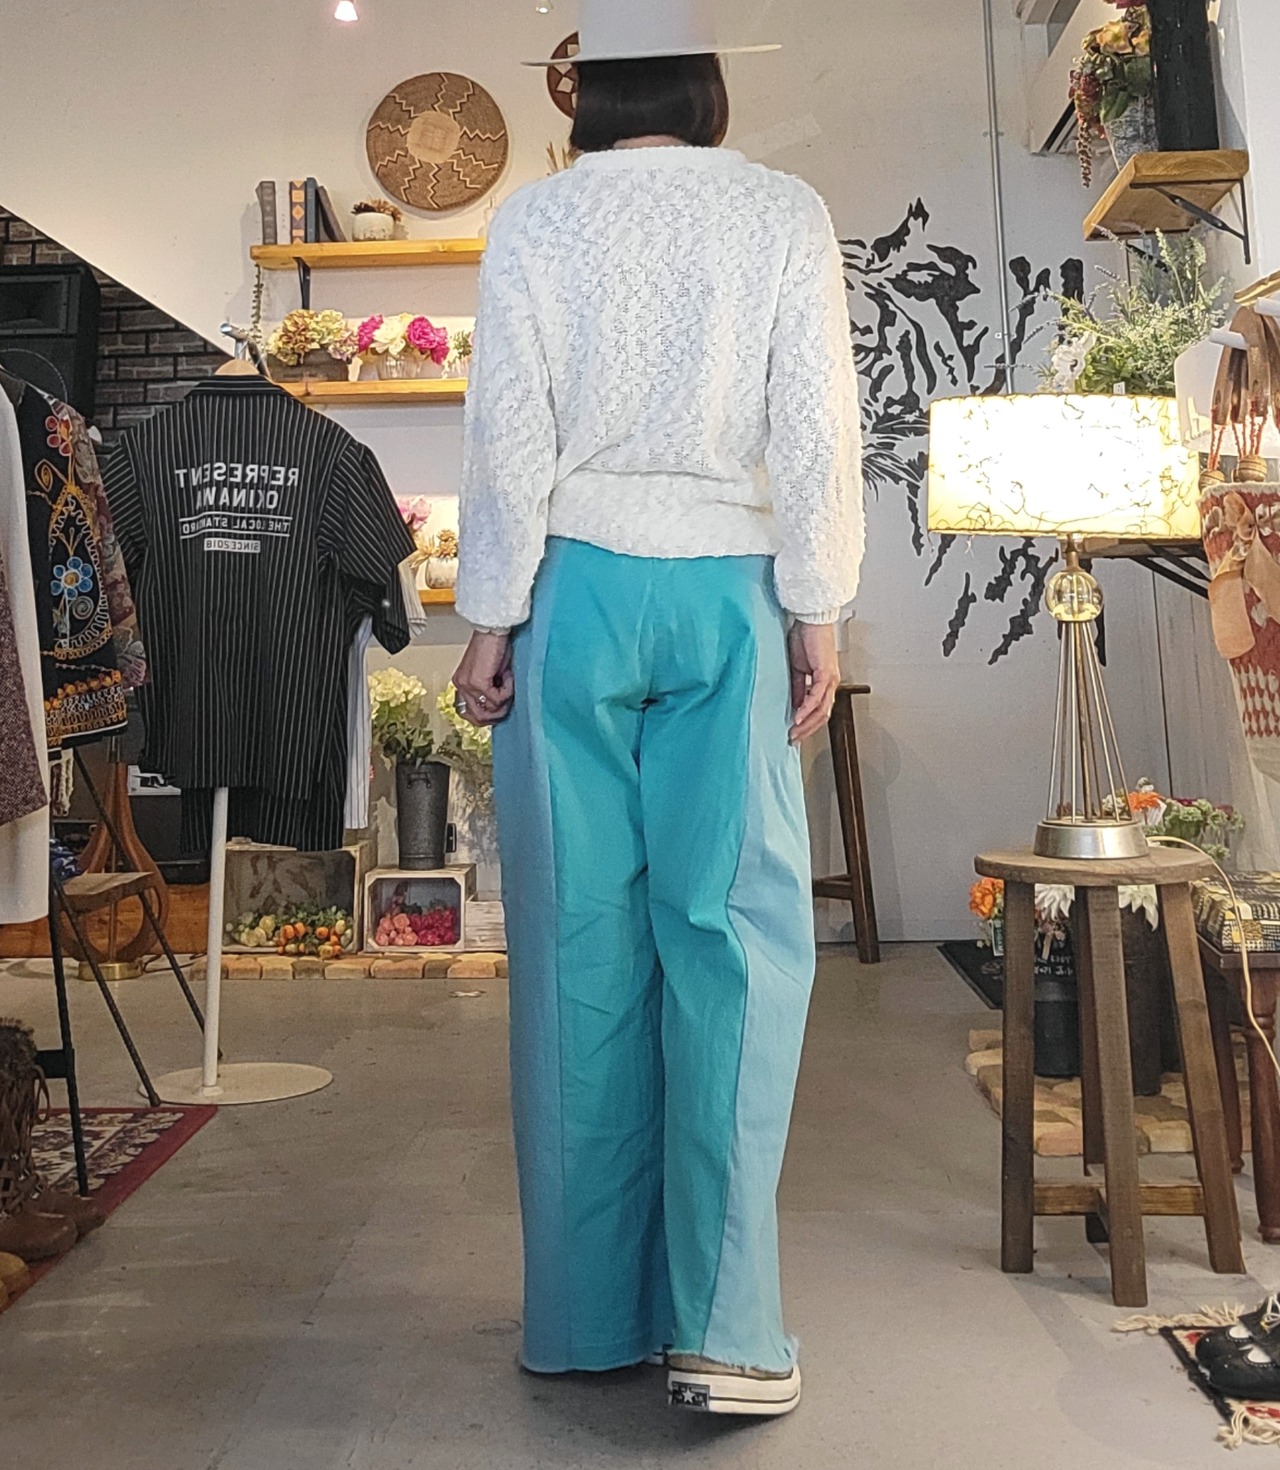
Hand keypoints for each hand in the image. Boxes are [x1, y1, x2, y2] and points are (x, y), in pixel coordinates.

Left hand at [452, 632, 513, 726]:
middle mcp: (460, 685)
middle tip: (508, 701)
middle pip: (477, 717)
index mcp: (461, 683)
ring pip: (488, 711)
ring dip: (504, 701)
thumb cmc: (496, 646)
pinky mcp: (477, 682)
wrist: (494, 629)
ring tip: (508, 685)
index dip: (487, 716)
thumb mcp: (492, 675)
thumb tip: (499, 709)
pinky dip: (507, 691)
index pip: (469, 713)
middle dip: (497, 714)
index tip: (501, 709)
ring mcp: (467, 685)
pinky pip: (496, 699)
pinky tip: (508, 676)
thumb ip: (491, 692)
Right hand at [787, 621, 839, 744]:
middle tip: (793, 739)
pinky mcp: (826, 672)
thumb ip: (798, 688)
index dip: (808, 724)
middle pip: (823, 714)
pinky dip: (807, 708)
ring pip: (822, 709)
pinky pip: (817, 696)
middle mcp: (831, 683)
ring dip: (807, 723)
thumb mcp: (797, 668)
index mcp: (825, 682)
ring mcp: (831, 678)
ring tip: (794, 732)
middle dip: (808, 730)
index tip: (794, 734)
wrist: (810, 620)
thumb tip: (795, 706)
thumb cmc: (804, 638)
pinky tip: (798, 716)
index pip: (819, 710)